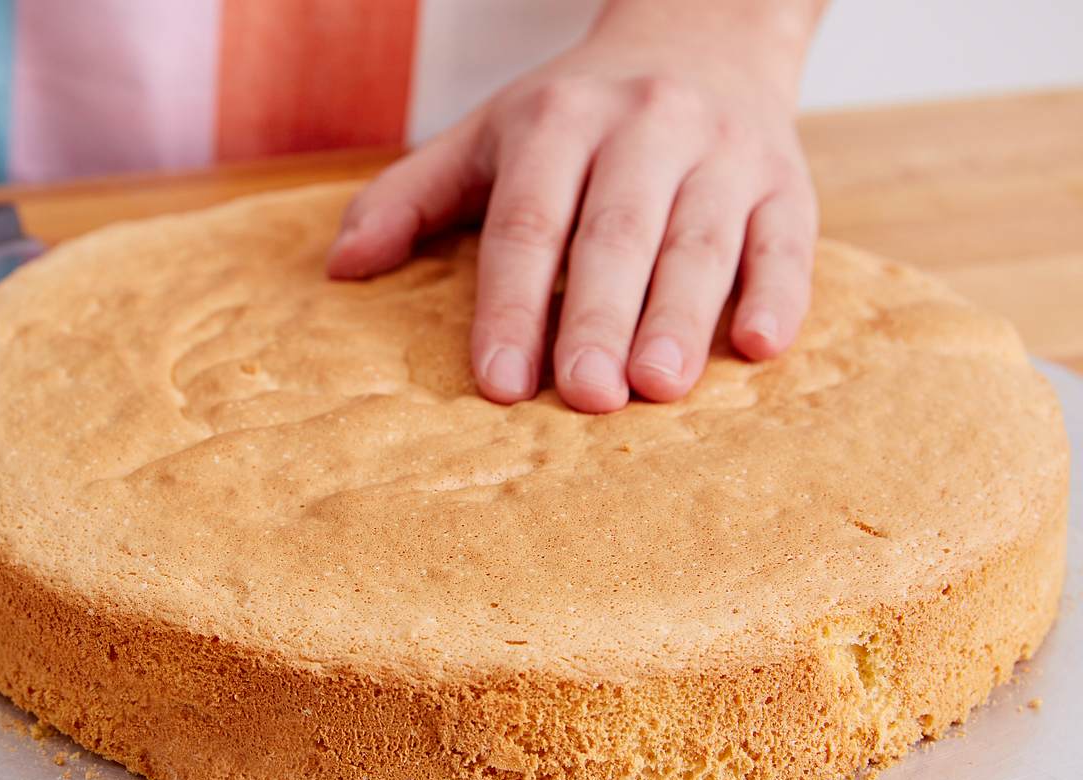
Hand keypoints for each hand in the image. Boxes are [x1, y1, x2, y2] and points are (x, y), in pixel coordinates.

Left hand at [328, 0, 823, 412]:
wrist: (703, 37)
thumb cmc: (578, 114)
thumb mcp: (486, 137)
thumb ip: (411, 197)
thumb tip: (340, 269)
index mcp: (557, 121)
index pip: (528, 224)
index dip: (510, 305)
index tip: (496, 385)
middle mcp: (644, 127)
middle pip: (616, 233)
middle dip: (597, 316)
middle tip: (585, 396)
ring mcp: (723, 151)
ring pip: (701, 239)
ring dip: (681, 314)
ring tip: (660, 386)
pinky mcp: (786, 178)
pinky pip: (788, 236)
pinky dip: (779, 290)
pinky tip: (761, 346)